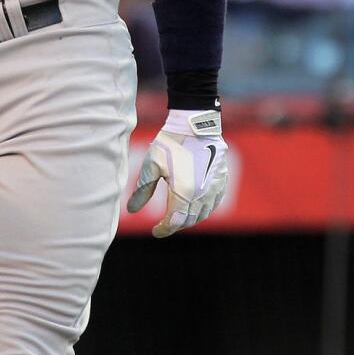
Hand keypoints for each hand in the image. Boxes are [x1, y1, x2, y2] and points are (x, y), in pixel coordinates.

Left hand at [126, 109, 229, 237]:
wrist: (195, 123)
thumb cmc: (171, 143)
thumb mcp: (152, 165)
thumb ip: (142, 190)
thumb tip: (131, 210)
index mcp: (184, 194)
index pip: (174, 222)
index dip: (163, 229)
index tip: (155, 231)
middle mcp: (202, 195)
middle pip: (189, 220)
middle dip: (176, 224)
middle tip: (164, 224)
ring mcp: (214, 187)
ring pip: (203, 212)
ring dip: (190, 218)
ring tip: (179, 215)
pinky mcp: (222, 179)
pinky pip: (215, 201)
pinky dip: (205, 208)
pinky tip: (198, 205)